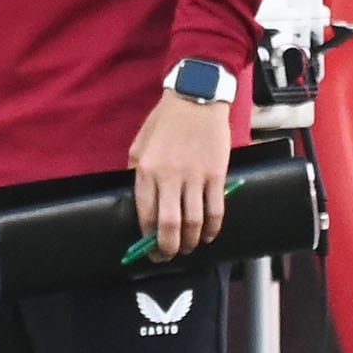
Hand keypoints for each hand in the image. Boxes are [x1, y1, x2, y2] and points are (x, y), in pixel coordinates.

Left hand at [129, 87, 231, 260]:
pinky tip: (209, 234)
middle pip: (169, 225)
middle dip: (168, 248)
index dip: (147, 238)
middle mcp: (169, 177)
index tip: (149, 248)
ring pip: (194, 222)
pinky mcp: (216, 174)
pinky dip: (213, 228)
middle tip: (168, 256)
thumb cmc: (165, 120)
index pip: (145, 215)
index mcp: (146, 170)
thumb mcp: (139, 144)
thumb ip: (136, 172)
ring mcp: (194, 176)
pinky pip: (215, 209)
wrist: (195, 97)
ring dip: (191, 241)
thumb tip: (140, 201)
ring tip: (189, 247)